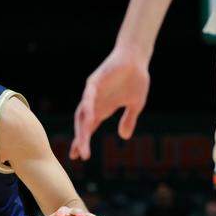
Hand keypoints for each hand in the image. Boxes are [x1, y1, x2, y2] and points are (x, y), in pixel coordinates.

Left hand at [70, 46, 150, 160]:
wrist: (136, 58)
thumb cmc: (136, 79)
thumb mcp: (136, 104)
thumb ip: (128, 120)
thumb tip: (124, 137)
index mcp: (102, 109)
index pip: (88, 128)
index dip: (83, 142)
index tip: (79, 157)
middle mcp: (93, 102)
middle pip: (83, 124)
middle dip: (80, 140)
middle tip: (79, 156)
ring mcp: (92, 92)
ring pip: (83, 113)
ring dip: (82, 128)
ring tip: (81, 143)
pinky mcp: (94, 81)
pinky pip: (88, 96)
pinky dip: (87, 107)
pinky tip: (88, 118)